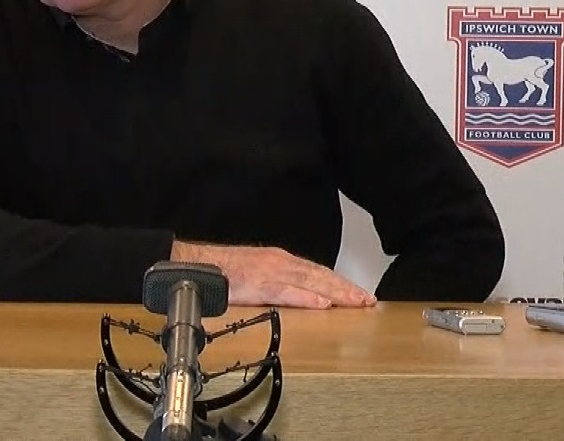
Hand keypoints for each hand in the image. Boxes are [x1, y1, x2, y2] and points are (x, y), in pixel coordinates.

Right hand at [171, 240, 375, 308]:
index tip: (359, 294)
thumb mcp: (256, 277)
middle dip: (346, 288)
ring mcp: (270, 271)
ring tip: (356, 302)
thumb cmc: (221, 273)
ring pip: (311, 281)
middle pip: (320, 275)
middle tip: (368, 300)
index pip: (317, 272)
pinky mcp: (259, 283)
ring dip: (336, 292)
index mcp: (279, 261)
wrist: (195, 265)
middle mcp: (279, 262)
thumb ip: (276, 285)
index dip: (340, 283)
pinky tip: (322, 303)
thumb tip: (296, 299)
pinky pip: (287, 291)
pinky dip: (307, 296)